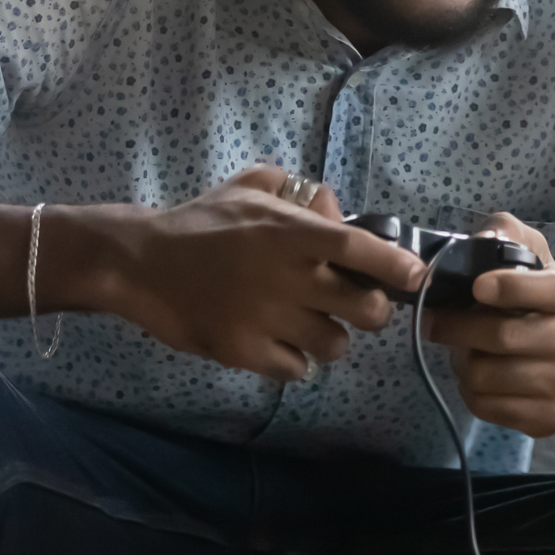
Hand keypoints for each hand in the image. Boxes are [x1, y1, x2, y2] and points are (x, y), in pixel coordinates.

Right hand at [92, 165, 425, 381]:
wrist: (139, 263)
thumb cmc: (202, 221)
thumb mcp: (252, 186)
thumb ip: (301, 193)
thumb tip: (337, 210)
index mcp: (292, 232)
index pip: (360, 249)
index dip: (397, 266)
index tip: (416, 276)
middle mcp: (287, 277)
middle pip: (365, 309)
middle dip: (370, 310)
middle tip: (354, 305)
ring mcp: (266, 318)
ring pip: (335, 345)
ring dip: (332, 338)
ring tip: (310, 325)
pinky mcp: (244, 352)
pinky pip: (298, 369)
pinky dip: (295, 360)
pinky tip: (278, 342)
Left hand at [421, 212, 554, 437]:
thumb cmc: (546, 306)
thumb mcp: (536, 261)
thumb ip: (510, 235)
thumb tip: (483, 238)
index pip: (544, 290)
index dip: (505, 287)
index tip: (476, 287)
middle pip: (501, 337)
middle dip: (456, 327)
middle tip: (434, 321)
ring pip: (484, 376)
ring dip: (462, 362)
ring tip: (464, 351)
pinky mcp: (547, 419)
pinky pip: (485, 406)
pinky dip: (470, 390)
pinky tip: (479, 377)